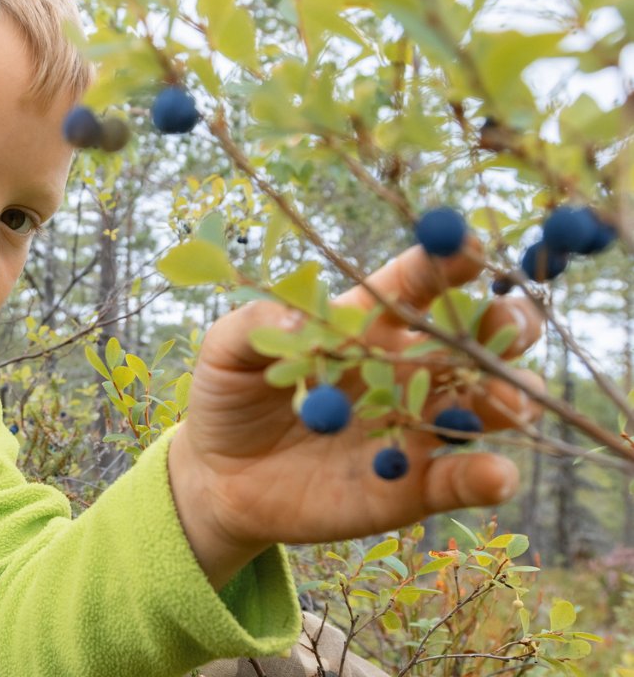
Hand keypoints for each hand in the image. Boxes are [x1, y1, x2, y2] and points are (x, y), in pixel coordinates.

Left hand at [168, 238, 544, 586]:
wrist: (223, 477)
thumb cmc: (229, 398)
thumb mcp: (225, 354)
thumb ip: (253, 327)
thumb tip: (296, 317)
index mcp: (365, 326)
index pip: (416, 285)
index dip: (445, 263)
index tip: (470, 250)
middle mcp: (405, 371)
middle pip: (475, 339)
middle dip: (508, 324)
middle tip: (513, 324)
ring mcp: (415, 426)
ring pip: (485, 406)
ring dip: (510, 397)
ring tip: (511, 400)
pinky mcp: (411, 486)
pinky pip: (460, 480)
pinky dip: (486, 477)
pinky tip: (498, 475)